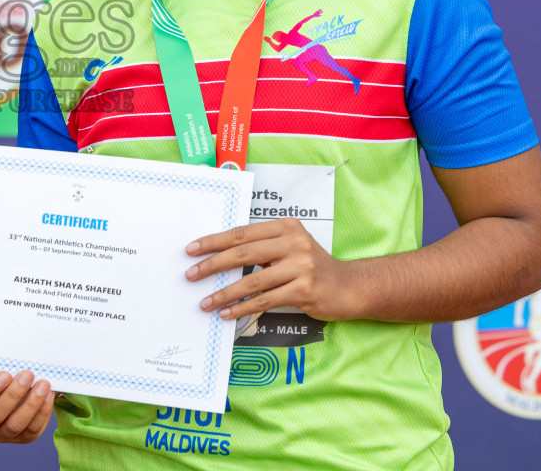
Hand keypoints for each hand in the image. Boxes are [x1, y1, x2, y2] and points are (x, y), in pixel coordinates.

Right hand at [0, 370, 53, 443]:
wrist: (8, 388)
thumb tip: (12, 355)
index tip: (5, 374)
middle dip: (13, 395)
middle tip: (28, 375)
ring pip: (14, 426)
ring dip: (31, 405)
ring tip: (43, 385)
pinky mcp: (18, 439)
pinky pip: (31, 431)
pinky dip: (42, 413)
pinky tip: (48, 396)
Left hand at [184, 218, 360, 322]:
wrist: (349, 287)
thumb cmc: (312, 267)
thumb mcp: (290, 246)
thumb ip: (263, 246)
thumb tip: (220, 255)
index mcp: (286, 227)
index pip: (242, 233)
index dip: (214, 241)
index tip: (192, 249)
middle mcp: (294, 243)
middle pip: (243, 253)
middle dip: (212, 265)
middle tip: (190, 274)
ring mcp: (300, 267)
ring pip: (252, 281)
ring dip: (224, 293)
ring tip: (205, 302)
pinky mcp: (304, 291)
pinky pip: (265, 300)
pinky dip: (243, 308)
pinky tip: (227, 313)